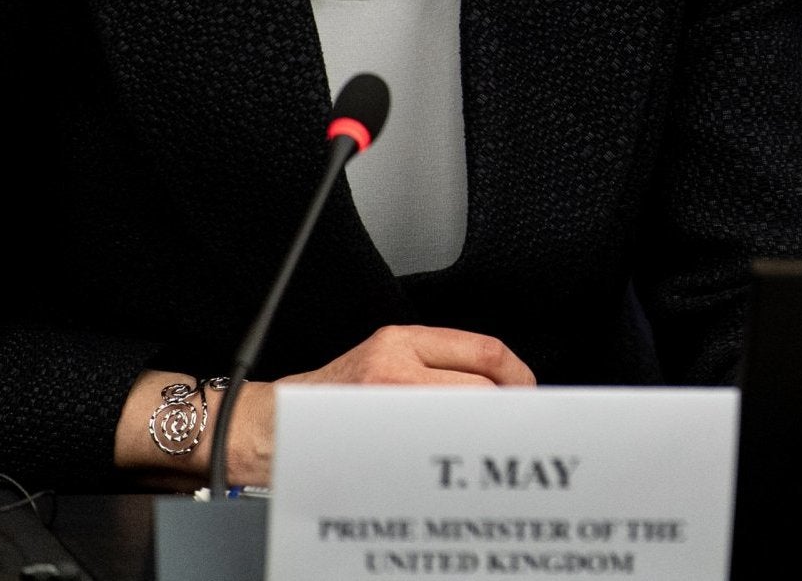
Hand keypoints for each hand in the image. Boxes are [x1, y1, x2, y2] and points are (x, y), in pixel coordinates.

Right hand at [229, 326, 534, 483]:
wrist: (273, 428)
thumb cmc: (329, 400)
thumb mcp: (384, 358)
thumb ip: (435, 363)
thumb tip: (496, 385)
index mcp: (400, 341)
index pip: (483, 351)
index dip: (517, 374)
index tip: (528, 392)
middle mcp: (394, 366)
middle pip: (480, 387)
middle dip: (506, 408)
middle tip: (517, 425)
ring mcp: (384, 404)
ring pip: (462, 418)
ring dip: (483, 432)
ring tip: (491, 443)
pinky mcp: (375, 439)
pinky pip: (433, 446)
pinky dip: (453, 453)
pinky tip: (458, 460)